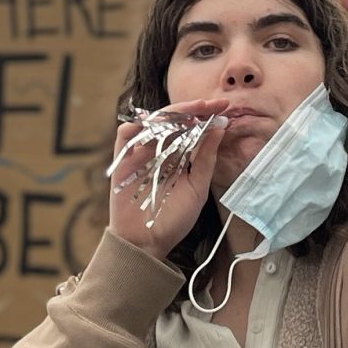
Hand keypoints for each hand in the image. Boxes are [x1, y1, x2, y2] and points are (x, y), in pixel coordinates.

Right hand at [107, 109, 229, 260]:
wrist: (147, 243)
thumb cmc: (173, 219)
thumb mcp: (198, 187)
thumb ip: (206, 158)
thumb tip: (220, 128)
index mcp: (178, 156)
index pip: (191, 128)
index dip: (206, 116)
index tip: (225, 107)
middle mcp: (160, 151)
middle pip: (173, 120)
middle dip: (193, 109)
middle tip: (211, 104)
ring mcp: (141, 154)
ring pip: (152, 122)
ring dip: (171, 114)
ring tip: (191, 111)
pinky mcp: (123, 160)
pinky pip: (126, 135)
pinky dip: (139, 126)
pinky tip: (158, 124)